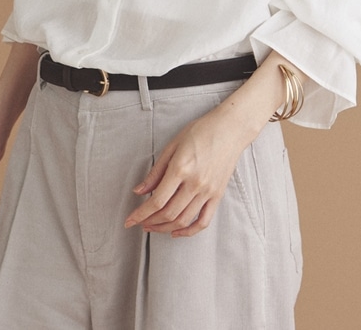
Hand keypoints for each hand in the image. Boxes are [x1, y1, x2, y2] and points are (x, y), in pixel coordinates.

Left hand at [124, 106, 251, 237]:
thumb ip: (156, 171)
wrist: (230, 129)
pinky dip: (189, 232)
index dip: (140, 214)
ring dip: (165, 228)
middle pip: (168, 213)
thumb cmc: (200, 131)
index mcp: (181, 168)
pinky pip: (203, 221)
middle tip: (140, 223)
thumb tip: (139, 191)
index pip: (157, 200)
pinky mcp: (218, 195)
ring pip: (183, 221)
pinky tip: (176, 232)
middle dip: (150, 222)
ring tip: (153, 226)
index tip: (130, 221)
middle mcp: (195, 183)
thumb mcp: (172, 145)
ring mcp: (208, 191)